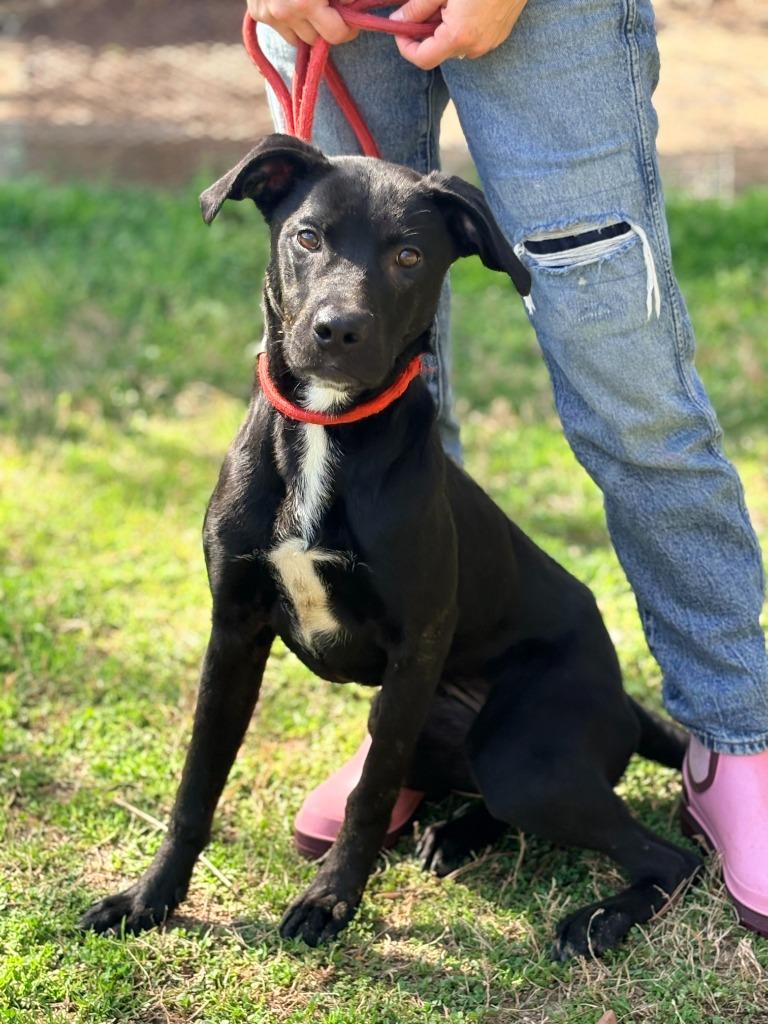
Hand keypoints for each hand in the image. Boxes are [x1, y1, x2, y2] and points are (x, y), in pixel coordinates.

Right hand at [246, 0, 357, 47]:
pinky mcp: (257, 14)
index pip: (336, 34)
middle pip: (317, 39)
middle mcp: (286, 12)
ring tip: (311, 5)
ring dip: (308, 27)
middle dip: (326, 27)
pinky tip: (291, 2)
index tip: (349, 18)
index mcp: (307, 2)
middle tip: (330, 11)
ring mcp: (269, 14)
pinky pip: (282, 30)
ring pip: (298, 39)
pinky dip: (290, 21)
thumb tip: (351, 4)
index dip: (347, 27)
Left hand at [391, 0, 527, 69]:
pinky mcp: (500, 35)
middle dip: (425, 34)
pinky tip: (464, 4)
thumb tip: (398, 21)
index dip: (406, 48)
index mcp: (458, 36)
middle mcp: (475, 47)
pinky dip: (461, 27)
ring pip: (456, 45)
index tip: (399, 30)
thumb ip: (417, 8)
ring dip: (444, 30)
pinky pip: (473, 38)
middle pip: (439, 52)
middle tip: (422, 7)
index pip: (422, 59)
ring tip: (447, 2)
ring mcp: (490, 43)